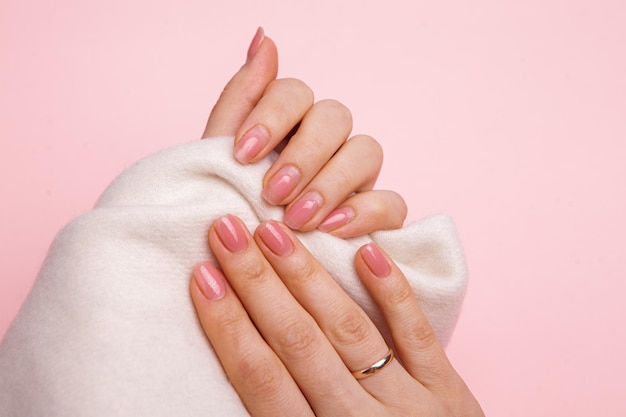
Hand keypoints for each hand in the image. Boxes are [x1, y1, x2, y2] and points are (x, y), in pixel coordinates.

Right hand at [190, 215, 484, 416]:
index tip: (202, 277)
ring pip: (348, 330)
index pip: (260, 379)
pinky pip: (419, 336)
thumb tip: (241, 358)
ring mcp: (408, 404)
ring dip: (307, 278)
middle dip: (258, 283)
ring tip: (274, 233)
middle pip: (298, 342)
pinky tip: (368, 252)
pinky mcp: (447, 391)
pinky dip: (393, 293)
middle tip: (228, 231)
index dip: (228, 326)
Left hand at [201, 28, 405, 237]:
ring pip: (368, 150)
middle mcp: (327, 142)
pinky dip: (364, 212)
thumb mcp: (218, 157)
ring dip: (331, 182)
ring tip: (297, 219)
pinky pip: (392, 200)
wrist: (241, 265)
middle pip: (335, 116)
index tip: (242, 156)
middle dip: (303, 154)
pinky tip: (330, 230)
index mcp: (289, 122)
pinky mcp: (377, 214)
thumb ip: (242, 97)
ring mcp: (356, 176)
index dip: (272, 117)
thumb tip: (264, 37)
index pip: (294, 92)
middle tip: (272, 194)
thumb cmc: (228, 208)